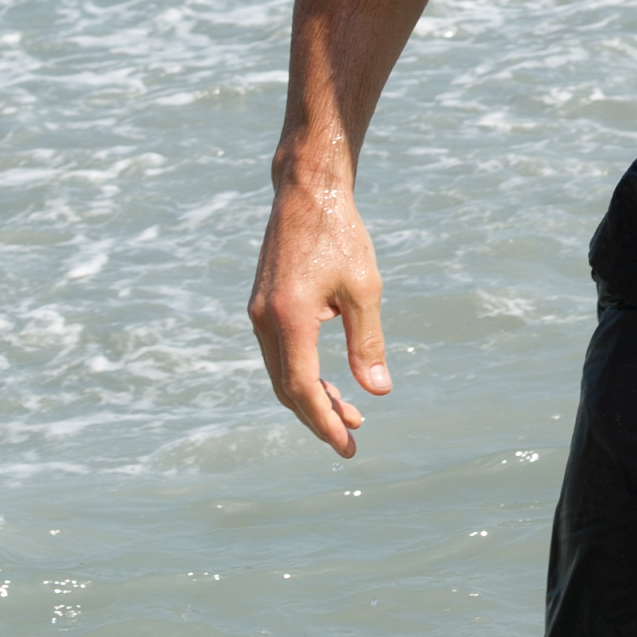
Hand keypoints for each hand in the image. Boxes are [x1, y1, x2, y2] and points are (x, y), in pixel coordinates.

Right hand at [248, 171, 391, 456]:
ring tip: (349, 412)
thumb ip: (368, 342)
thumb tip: (377, 391)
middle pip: (287, 388)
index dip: (324, 422)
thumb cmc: (341, 234)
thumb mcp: (364, 289)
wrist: (306, 191)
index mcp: (290, 318)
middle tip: (353, 436)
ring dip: (311, 397)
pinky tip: (329, 380)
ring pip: (281, 373)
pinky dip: (301, 374)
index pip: (303, 389)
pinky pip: (278, 353)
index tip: (347, 445)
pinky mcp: (262, 305)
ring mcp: (259, 313)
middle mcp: (265, 320)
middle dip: (319, 417)